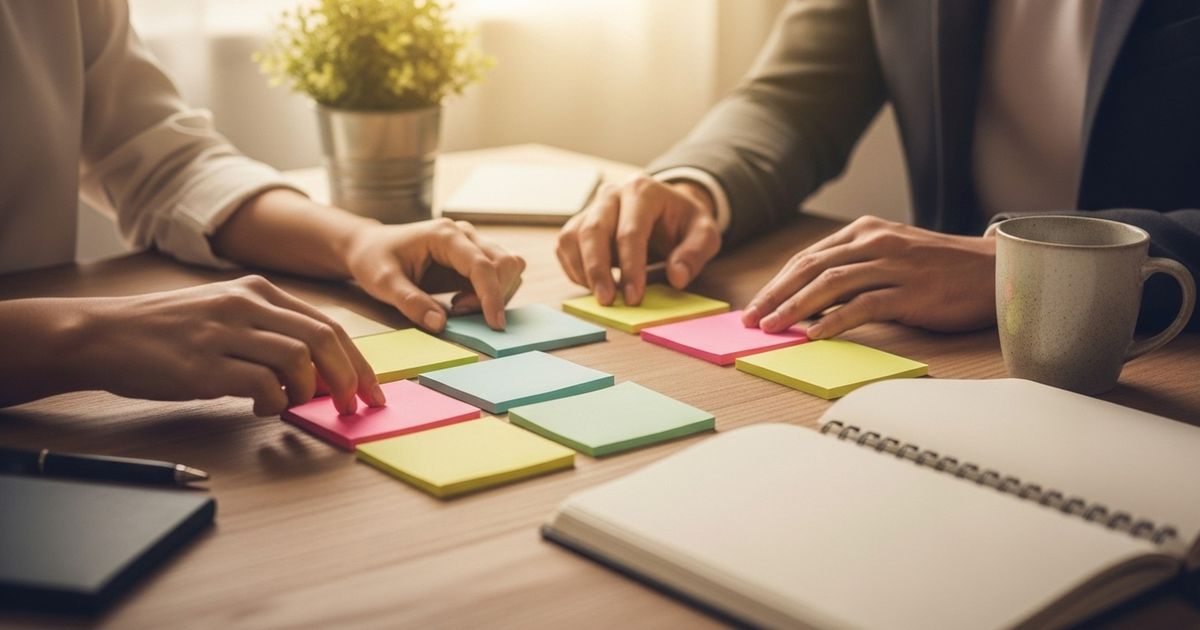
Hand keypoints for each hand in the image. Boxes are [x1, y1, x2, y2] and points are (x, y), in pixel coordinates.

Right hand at [74, 276, 381, 415]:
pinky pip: (262, 385)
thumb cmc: (165, 332)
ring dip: (310, 392)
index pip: (327, 324)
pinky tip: (262, 409)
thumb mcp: (223, 314)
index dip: (357, 361)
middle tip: (355, 407)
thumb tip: (317, 372)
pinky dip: (275, 403)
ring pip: (298, 359)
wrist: (101, 334)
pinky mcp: (204, 365)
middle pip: (324, 339)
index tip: (371, 390)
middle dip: (349, 378)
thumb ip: (268, 332)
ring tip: (299, 406)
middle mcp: (245, 305)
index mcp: (256, 291)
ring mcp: (225, 333)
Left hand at [343, 218, 524, 331]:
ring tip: (459, 306)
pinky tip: (462, 301)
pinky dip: (491, 293)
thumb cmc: (373, 259)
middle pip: (505, 263)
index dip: (492, 296)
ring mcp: (471, 244)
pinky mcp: (473, 258)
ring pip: (509, 267)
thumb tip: (441, 325)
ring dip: (495, 293)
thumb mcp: (383, 283)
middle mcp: (464, 234)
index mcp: (444, 234)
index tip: (494, 325)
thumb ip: (411, 303)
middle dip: (493, 295)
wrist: (369, 247)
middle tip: (458, 312)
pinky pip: (500, 275)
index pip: (483, 264)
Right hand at [556, 175, 720, 304]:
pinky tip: (594, 285)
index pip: (630, 231)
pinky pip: (565, 247)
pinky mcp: (579, 223)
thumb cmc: (684, 223)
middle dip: (598, 270)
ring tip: (603, 296)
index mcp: (642, 191)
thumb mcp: (704, 233)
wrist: (666, 209)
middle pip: (594, 231)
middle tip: (607, 302)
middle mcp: (611, 194)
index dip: (630, 267)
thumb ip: (695, 253)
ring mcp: (591, 207)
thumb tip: (677, 277)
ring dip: (583, 271)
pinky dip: (575, 270)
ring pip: (572, 238)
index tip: (634, 297)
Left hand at [742, 216, 996, 337]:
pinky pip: (863, 305)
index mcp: (865, 231)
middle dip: (775, 295)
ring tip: (773, 328)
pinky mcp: (911, 292)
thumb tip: (809, 303)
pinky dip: (835, 321)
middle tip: (752, 320)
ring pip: (830, 284)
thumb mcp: (891, 256)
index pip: (808, 257)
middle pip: (810, 267)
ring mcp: (893, 266)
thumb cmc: (941, 269)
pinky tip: (816, 335)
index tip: (756, 305)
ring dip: (795, 308)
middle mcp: (875, 242)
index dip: (777, 283)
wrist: (996, 270)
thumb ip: (854, 270)